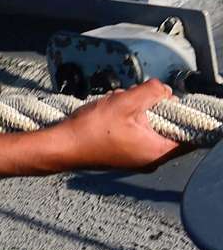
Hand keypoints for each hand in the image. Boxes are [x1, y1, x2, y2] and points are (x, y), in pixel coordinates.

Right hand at [60, 80, 182, 171]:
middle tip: (136, 98)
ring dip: (138, 112)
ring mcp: (136, 159)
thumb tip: (165, 89)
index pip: (190, 133)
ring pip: (150, 128)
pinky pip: (136, 134)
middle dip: (154, 108)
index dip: (182, 113)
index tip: (167, 100)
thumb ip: (152, 91)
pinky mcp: (123, 155)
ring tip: (118, 105)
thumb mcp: (125, 102)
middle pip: (168, 127)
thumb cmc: (90, 129)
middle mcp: (151, 159)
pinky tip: (111, 113)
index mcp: (158, 151)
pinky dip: (128, 121)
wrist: (60, 146)